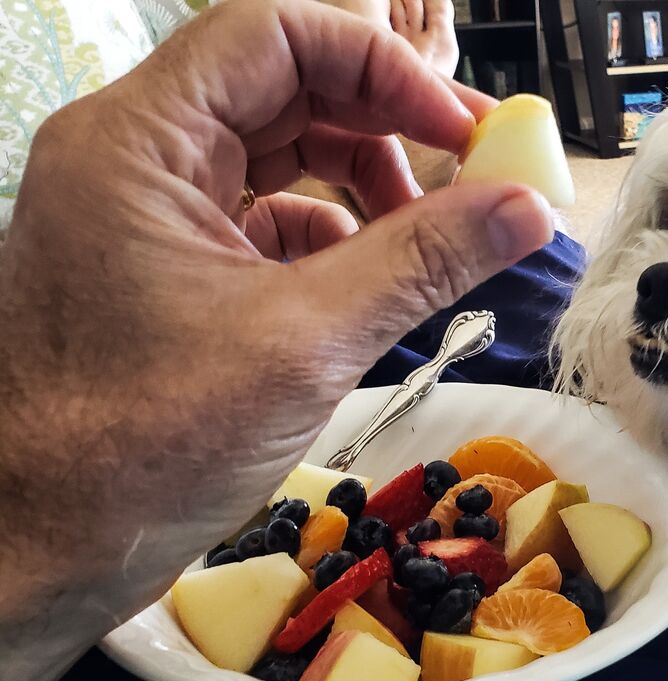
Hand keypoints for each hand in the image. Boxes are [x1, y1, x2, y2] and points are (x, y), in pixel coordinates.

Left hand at [0, 0, 550, 680]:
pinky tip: (370, 287)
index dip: (384, 68)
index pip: (278, 34)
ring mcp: (147, 217)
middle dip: (387, 126)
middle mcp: (135, 159)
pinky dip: (331, 240)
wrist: (33, 551)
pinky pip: (265, 221)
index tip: (464, 133)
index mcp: (140, 141)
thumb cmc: (133, 448)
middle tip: (475, 175)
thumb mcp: (306, 343)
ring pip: (278, 156)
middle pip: (284, 88)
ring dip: (365, 186)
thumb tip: (527, 209)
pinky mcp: (166, 271)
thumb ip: (425, 262)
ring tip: (428, 242)